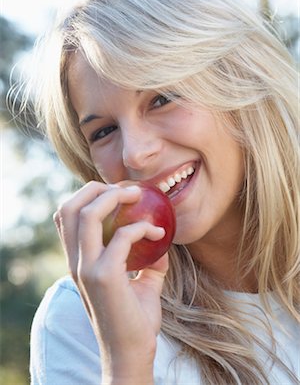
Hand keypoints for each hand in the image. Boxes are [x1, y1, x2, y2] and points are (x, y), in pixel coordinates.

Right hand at [54, 181, 168, 383]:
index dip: (86, 194)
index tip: (117, 193)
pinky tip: (159, 233)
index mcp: (78, 261)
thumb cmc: (134, 320)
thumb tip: (162, 242)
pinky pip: (122, 236)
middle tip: (129, 191)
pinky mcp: (105, 277)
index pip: (66, 215)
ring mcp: (87, 268)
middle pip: (70, 207)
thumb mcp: (140, 283)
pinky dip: (142, 227)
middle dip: (97, 188)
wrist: (132, 354)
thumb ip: (147, 260)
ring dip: (115, 198)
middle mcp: (76, 262)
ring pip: (88, 214)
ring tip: (139, 197)